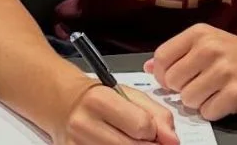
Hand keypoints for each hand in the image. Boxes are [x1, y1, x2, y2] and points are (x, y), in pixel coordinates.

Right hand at [57, 83, 180, 144]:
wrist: (63, 105)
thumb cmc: (100, 99)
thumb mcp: (130, 95)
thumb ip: (157, 115)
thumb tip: (173, 140)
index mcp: (99, 100)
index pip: (142, 126)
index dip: (154, 131)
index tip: (152, 130)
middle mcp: (83, 124)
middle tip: (147, 140)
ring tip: (129, 141)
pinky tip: (116, 144)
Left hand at [144, 23, 236, 120]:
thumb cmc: (234, 53)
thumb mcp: (205, 41)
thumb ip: (176, 53)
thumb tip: (148, 68)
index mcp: (199, 34)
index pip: (161, 58)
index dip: (162, 74)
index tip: (174, 78)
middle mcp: (210, 49)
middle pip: (172, 82)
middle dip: (182, 89)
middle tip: (199, 84)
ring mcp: (224, 71)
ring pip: (188, 100)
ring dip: (198, 102)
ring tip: (213, 92)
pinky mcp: (236, 93)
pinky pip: (208, 112)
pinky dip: (213, 111)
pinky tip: (224, 99)